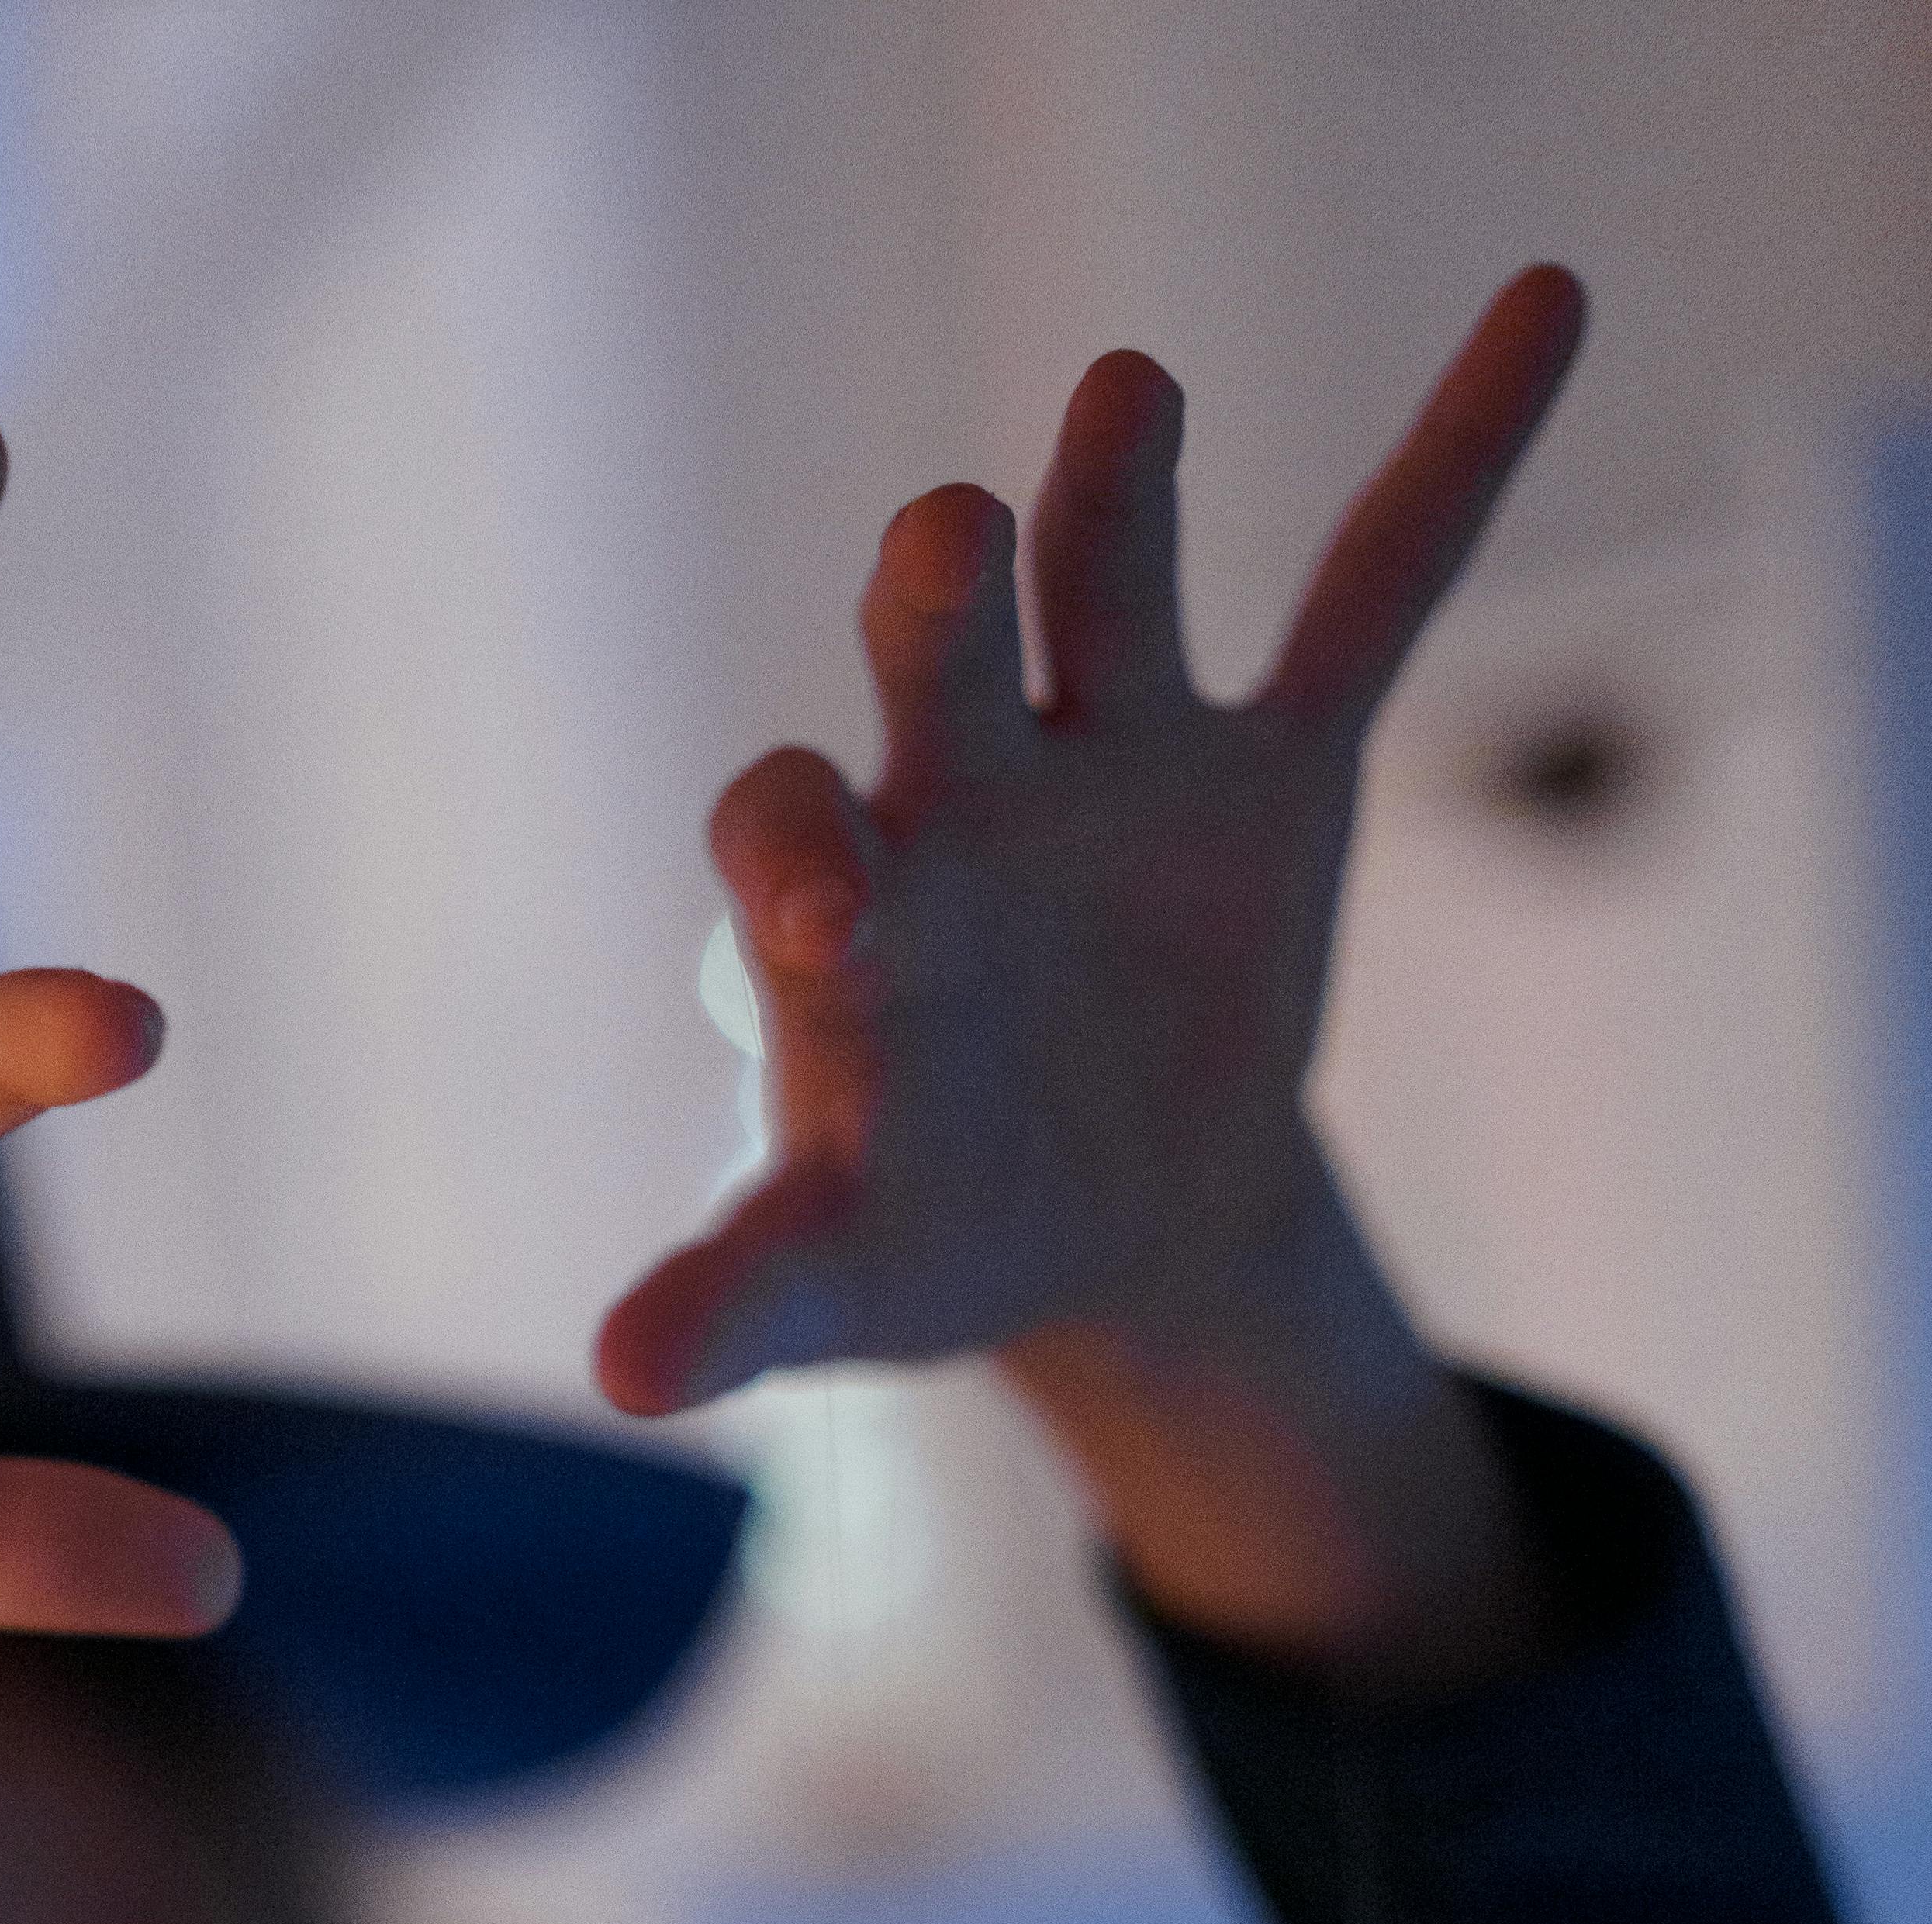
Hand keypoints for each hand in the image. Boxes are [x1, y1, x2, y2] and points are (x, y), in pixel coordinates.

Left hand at [595, 268, 1586, 1417]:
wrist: (1094, 1222)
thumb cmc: (928, 1232)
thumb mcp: (837, 1283)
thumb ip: (737, 1297)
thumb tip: (623, 1375)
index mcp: (847, 906)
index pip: (785, 831)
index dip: (802, 858)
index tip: (840, 925)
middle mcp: (963, 791)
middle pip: (934, 654)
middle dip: (938, 599)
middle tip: (947, 547)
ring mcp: (1117, 759)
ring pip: (1106, 581)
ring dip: (1114, 488)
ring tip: (1128, 391)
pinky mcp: (1272, 771)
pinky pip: (1371, 596)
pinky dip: (1453, 461)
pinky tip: (1542, 306)